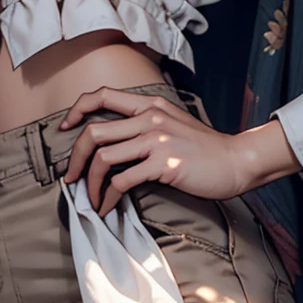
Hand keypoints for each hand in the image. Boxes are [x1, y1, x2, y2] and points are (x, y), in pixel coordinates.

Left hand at [60, 85, 296, 217]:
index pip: (103, 95)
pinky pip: (122, 181)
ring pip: (103, 158)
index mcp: (150, 106)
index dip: (77, 110)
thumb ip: (146, 126)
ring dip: (90, 183)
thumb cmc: (205, 149)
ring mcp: (157, 141)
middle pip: (94, 132)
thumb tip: (114, 144)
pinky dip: (108, 197)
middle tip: (71, 177)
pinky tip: (108, 207)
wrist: (236, 161)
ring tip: (90, 199)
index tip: (65, 128)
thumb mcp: (174, 124)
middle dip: (74, 158)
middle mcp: (150, 118)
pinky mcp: (164, 164)